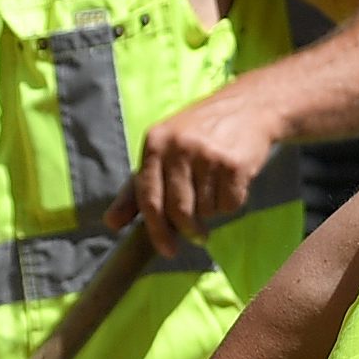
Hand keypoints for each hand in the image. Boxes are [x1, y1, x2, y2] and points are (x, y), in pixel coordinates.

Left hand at [115, 92, 278, 257]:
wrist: (247, 108)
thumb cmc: (199, 134)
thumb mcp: (163, 152)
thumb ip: (137, 188)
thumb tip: (111, 223)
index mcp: (155, 144)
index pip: (148, 196)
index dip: (156, 229)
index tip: (166, 250)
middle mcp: (178, 148)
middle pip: (179, 210)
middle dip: (189, 230)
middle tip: (199, 236)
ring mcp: (207, 155)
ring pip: (207, 210)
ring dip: (213, 210)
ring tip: (216, 188)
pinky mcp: (234, 164)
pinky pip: (230, 204)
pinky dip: (232, 202)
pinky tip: (232, 183)